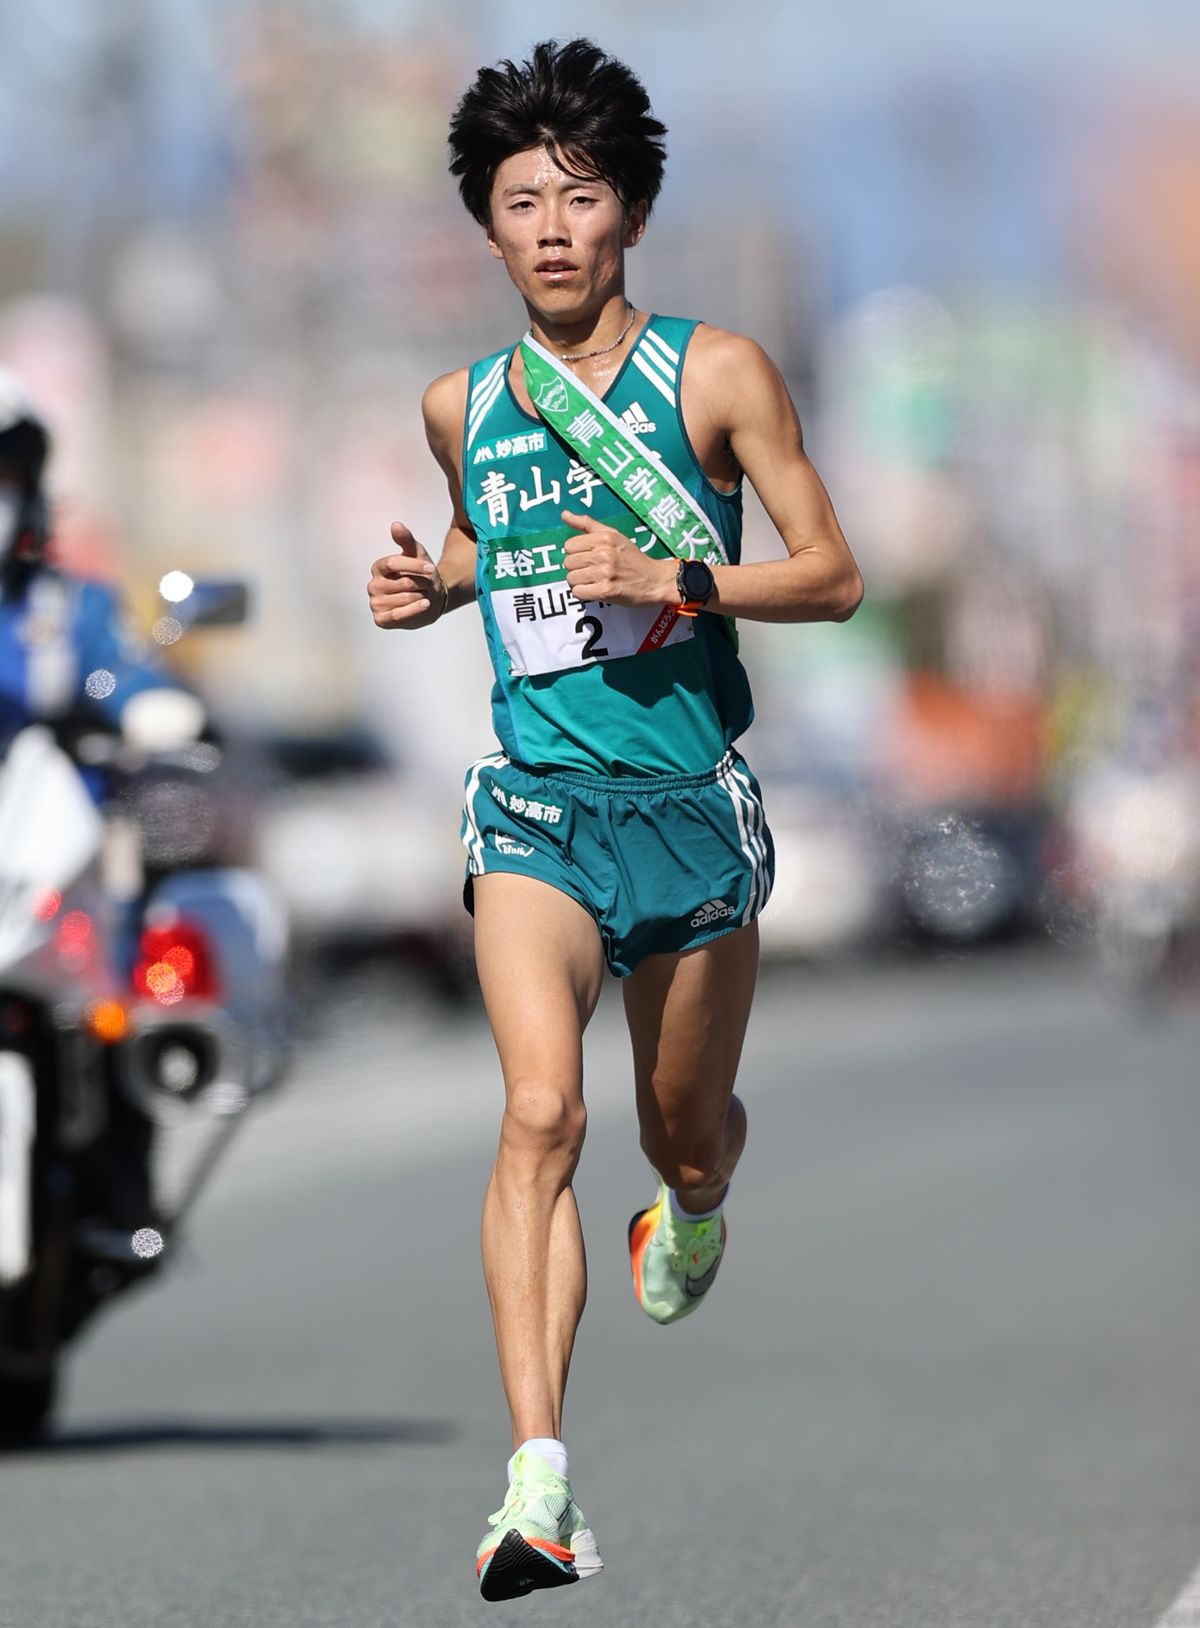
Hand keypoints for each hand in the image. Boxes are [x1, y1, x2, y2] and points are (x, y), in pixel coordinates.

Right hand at [368, 523, 446, 629]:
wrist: (431, 597)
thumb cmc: (421, 574)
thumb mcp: (416, 553)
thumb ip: (406, 540)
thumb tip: (396, 525)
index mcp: (379, 567)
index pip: (393, 563)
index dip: (414, 566)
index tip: (431, 569)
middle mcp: (373, 585)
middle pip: (402, 583)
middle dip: (421, 584)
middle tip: (426, 585)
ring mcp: (376, 603)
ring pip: (403, 598)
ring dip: (420, 596)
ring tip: (423, 595)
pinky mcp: (381, 619)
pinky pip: (397, 615)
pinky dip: (413, 610)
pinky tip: (425, 604)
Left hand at [561, 511, 675, 608]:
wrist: (655, 580)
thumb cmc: (634, 559)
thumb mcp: (614, 535)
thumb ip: (587, 524)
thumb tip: (564, 515)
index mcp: (604, 538)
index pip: (569, 546)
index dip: (576, 554)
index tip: (588, 558)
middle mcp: (604, 554)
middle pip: (568, 563)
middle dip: (577, 569)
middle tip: (592, 571)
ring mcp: (605, 573)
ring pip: (571, 579)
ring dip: (580, 582)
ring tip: (595, 580)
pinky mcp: (606, 591)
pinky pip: (578, 592)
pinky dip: (584, 593)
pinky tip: (596, 590)